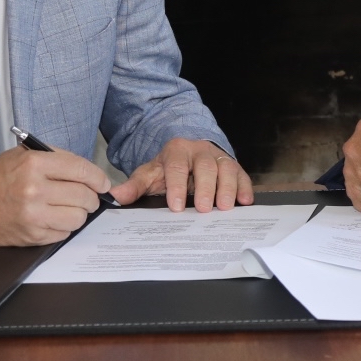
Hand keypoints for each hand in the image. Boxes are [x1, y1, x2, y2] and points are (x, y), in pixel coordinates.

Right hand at [0, 147, 112, 247]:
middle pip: (85, 196)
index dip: (98, 178)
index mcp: (34, 164)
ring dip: (78, 213)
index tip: (103, 183)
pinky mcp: (31, 236)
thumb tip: (89, 172)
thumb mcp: (23, 155)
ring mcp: (33, 215)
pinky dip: (63, 226)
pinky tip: (52, 218)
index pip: (82, 170)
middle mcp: (34, 189)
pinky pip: (64, 233)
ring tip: (67, 208)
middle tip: (86, 197)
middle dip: (90, 197)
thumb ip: (56, 158)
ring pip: (79, 218)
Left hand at [108, 138, 254, 211]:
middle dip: (205, 187)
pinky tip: (245, 201)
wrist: (188, 152)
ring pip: (226, 169)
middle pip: (205, 166)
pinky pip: (242, 174)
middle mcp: (200, 151)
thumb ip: (134, 186)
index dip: (176, 186)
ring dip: (227, 188)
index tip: (175, 206)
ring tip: (225, 207)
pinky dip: (245, 187)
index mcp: (176, 151)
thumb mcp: (150, 174)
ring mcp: (219, 157)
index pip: (176, 167)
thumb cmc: (169, 168)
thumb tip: (115, 197)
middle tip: (204, 209)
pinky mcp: (233, 166)